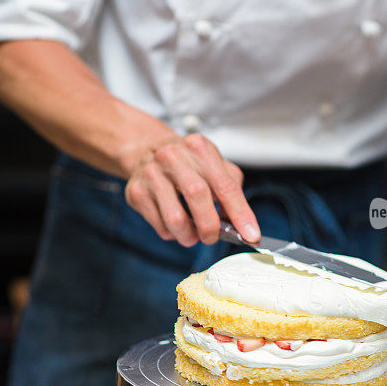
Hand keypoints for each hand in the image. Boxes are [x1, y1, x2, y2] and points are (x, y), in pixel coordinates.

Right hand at [124, 133, 260, 246]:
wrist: (146, 149)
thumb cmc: (187, 163)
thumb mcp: (213, 165)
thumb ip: (231, 191)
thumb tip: (242, 224)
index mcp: (199, 148)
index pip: (225, 185)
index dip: (240, 213)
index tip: (251, 235)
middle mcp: (173, 157)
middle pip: (198, 196)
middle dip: (210, 226)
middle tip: (212, 237)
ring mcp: (152, 173)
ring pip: (175, 217)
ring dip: (189, 235)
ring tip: (192, 236)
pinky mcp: (136, 191)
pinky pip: (159, 224)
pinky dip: (171, 233)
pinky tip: (175, 226)